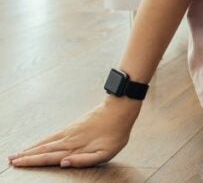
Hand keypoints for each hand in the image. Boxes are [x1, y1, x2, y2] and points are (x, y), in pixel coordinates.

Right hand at [8, 97, 140, 168]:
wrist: (120, 110)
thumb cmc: (116, 133)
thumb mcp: (106, 152)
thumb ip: (85, 160)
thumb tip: (63, 163)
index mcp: (76, 148)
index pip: (49, 157)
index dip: (33, 161)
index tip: (19, 164)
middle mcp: (69, 140)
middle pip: (43, 150)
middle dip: (26, 156)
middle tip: (11, 160)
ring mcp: (69, 132)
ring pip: (45, 142)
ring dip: (30, 149)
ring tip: (17, 154)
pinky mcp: (72, 127)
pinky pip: (52, 136)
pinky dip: (40, 141)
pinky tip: (36, 144)